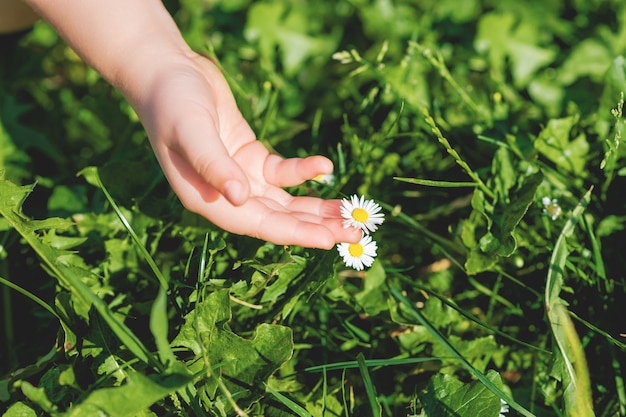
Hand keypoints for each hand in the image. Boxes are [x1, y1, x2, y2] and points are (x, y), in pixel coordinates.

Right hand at [134, 52, 361, 248]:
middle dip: (315, 225)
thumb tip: (239, 198)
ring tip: (350, 213)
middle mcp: (225, 195)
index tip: (329, 240)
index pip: (257, 224)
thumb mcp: (191, 130)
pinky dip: (303, 171)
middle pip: (277, 219)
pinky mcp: (250, 157)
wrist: (167, 71)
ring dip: (316, 207)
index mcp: (207, 198)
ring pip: (284, 201)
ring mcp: (239, 177)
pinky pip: (282, 172)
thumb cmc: (171, 101)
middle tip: (354, 231)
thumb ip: (214, 164)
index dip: (294, 233)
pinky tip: (324, 166)